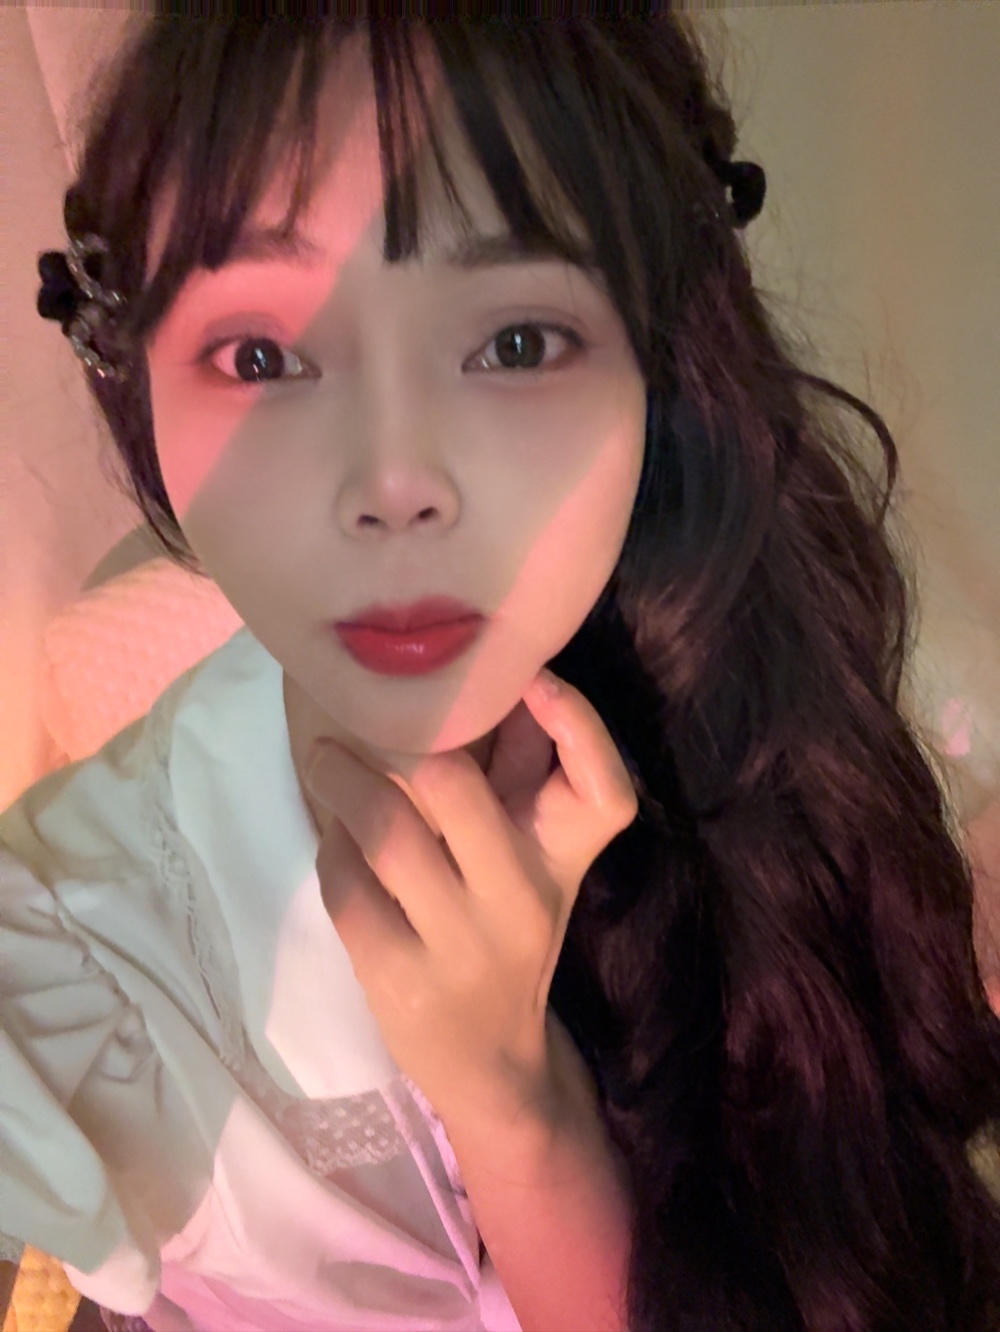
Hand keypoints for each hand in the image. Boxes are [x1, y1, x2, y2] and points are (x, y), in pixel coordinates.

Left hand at [305, 669, 639, 1123]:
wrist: (491, 1062)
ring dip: (342, 782)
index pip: (605, 794)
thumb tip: (484, 678)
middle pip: (455, 789)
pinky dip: (332, 849)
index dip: (579, 726)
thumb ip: (516, 777)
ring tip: (324, 761)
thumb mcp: (531, 862)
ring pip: (387, 835)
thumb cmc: (507, 933)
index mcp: (563, 864)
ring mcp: (459, 946)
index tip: (533, 680)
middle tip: (359, 719)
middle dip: (395, 741)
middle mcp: (521, 902)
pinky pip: (347, 888)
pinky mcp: (399, 980)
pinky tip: (335, 840)